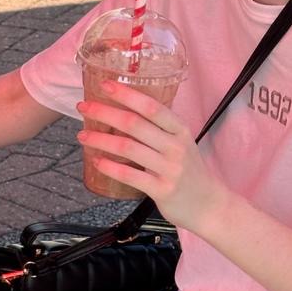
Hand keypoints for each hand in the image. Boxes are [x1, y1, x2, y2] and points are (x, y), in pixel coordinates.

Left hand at [76, 81, 224, 233]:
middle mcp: (176, 146)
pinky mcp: (162, 190)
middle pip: (135, 124)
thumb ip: (158, 130)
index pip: (151, 107)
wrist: (209, 205)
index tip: (105, 84)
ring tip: (82, 135)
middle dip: (105, 112)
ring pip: (128, 148)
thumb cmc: (189, 172)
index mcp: (180, 130)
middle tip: (83, 106)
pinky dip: (110, 167)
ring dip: (101, 139)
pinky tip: (96, 161)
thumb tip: (122, 112)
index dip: (127, 94)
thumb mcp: (181, 144)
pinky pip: (131, 176)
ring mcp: (170, 169)